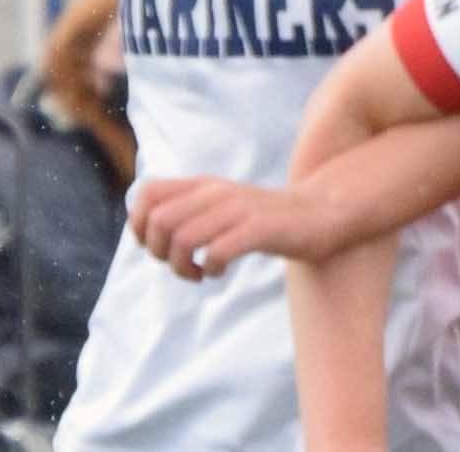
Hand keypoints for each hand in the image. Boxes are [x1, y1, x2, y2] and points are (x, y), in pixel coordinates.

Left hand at [129, 175, 338, 280]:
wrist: (322, 213)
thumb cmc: (266, 218)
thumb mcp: (222, 205)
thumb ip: (188, 209)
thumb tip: (146, 228)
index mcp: (203, 185)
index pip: (146, 194)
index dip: (137, 224)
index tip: (156, 246)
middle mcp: (216, 192)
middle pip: (159, 221)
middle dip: (158, 253)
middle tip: (180, 266)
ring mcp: (239, 209)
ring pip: (183, 238)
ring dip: (182, 267)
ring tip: (198, 274)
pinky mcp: (260, 229)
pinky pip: (218, 250)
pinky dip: (211, 268)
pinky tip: (219, 272)